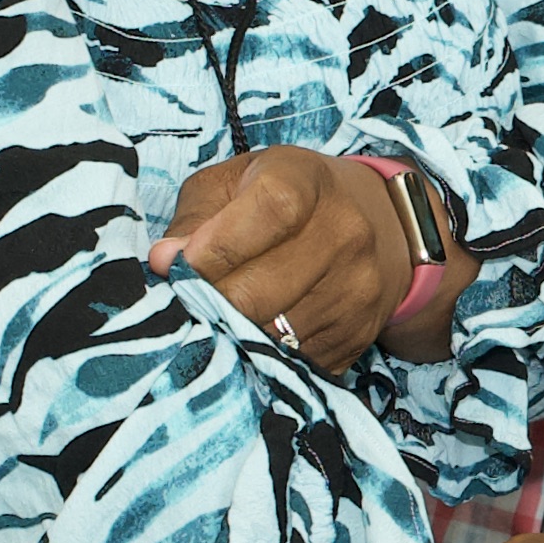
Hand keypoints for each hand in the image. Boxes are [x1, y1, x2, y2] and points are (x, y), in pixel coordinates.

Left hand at [153, 145, 437, 368]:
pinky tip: (251, 335)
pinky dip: (262, 355)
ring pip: (274, 335)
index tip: (177, 267)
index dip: (217, 248)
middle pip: (262, 290)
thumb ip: (195, 219)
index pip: (269, 214)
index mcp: (307, 181)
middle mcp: (345, 232)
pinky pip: (295, 361)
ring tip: (214, 320)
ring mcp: (357, 289)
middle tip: (185, 304)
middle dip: (209, 305)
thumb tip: (165, 262)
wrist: (378, 226)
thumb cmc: (286, 199)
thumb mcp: (234, 184)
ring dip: (232, 335)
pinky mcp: (358, 334)